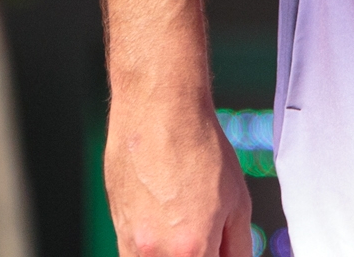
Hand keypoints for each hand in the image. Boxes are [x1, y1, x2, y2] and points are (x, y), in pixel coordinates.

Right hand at [102, 92, 250, 255]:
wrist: (159, 110)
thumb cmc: (198, 147)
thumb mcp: (238, 202)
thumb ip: (237, 247)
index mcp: (191, 250)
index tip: (218, 249)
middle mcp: (155, 253)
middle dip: (198, 255)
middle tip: (207, 236)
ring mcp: (130, 242)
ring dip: (174, 254)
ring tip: (185, 226)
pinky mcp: (116, 227)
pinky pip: (133, 254)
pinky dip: (153, 250)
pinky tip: (166, 223)